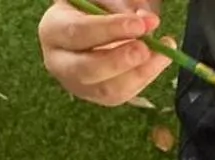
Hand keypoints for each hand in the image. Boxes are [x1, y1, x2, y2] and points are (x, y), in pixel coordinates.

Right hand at [38, 0, 169, 107]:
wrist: (91, 26)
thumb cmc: (93, 6)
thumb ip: (119, 4)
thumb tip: (148, 20)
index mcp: (53, 29)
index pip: (77, 32)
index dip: (109, 29)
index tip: (138, 23)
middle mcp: (59, 61)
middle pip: (86, 69)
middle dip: (120, 60)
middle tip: (145, 48)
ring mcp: (76, 83)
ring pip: (106, 90)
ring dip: (137, 74)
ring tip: (161, 53)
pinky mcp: (96, 96)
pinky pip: (121, 95)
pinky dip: (144, 78)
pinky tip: (159, 60)